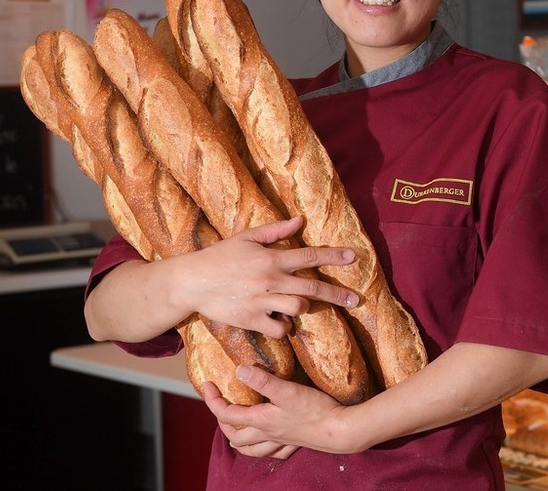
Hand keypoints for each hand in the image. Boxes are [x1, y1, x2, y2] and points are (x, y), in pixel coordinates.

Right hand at [172, 217, 358, 337]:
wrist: (191, 281)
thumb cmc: (220, 256)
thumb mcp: (247, 237)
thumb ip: (276, 230)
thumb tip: (300, 220)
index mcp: (272, 258)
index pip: (310, 255)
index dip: (334, 256)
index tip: (354, 257)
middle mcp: (270, 280)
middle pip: (313, 287)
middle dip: (337, 294)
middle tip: (356, 300)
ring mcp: (262, 301)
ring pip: (299, 307)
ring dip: (304, 307)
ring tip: (298, 303)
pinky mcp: (251, 320)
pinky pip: (280, 328)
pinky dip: (285, 326)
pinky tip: (280, 320)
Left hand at [202, 365, 353, 456]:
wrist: (340, 430)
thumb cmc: (315, 410)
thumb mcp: (287, 390)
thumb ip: (263, 380)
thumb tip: (239, 371)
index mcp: (262, 420)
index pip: (228, 415)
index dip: (213, 401)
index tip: (208, 386)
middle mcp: (268, 434)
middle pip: (236, 435)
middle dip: (223, 422)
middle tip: (220, 406)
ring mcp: (282, 441)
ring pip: (252, 449)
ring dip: (240, 441)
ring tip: (236, 431)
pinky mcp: (296, 442)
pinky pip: (274, 452)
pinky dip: (266, 449)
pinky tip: (269, 443)